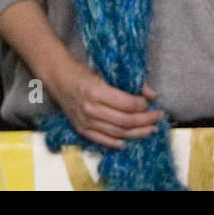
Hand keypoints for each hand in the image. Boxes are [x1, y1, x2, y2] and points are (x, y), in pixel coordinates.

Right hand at [47, 56, 163, 149]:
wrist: (56, 76)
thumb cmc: (80, 72)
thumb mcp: (104, 72)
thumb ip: (128, 83)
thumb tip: (151, 94)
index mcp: (95, 91)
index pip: (127, 104)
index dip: (143, 105)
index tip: (150, 102)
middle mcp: (89, 109)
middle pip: (125, 121)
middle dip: (145, 120)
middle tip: (157, 116)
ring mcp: (84, 121)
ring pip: (118, 133)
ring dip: (138, 132)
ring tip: (150, 129)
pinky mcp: (81, 128)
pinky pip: (102, 140)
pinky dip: (117, 142)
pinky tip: (129, 140)